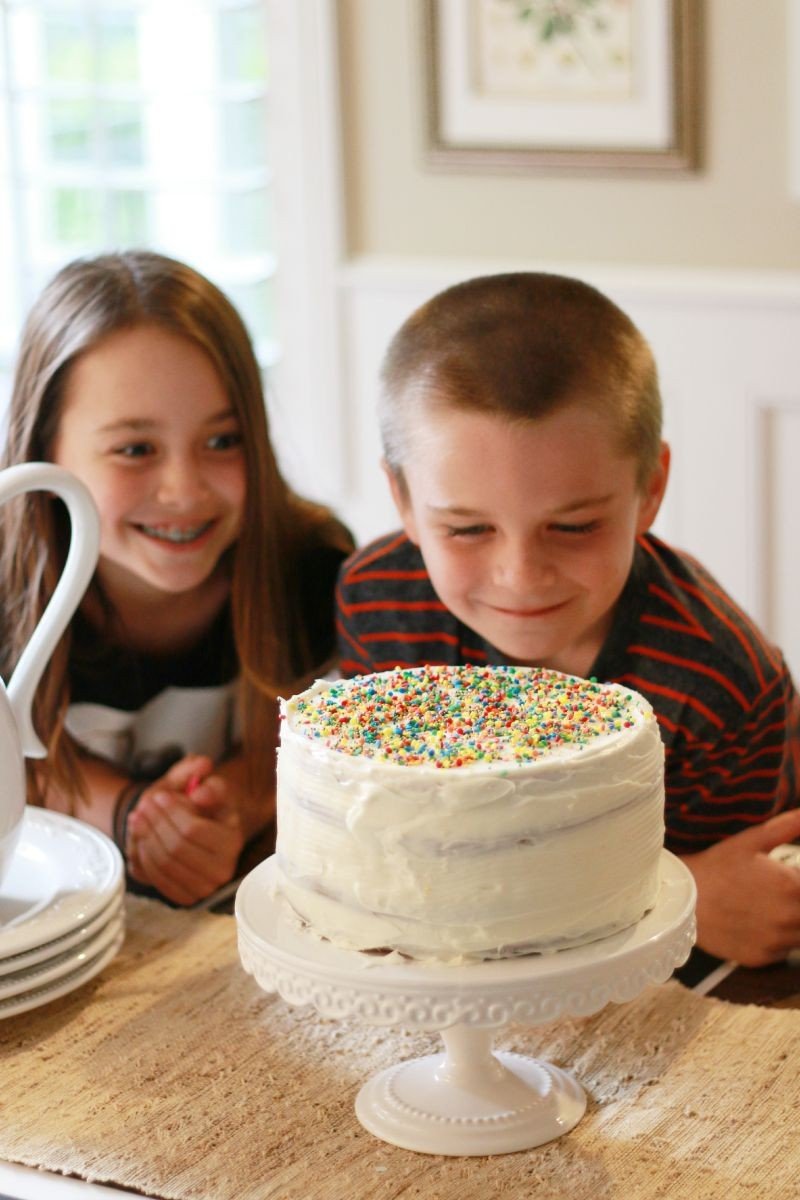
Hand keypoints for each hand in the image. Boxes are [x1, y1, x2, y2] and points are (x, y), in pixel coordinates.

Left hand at [125, 754, 245, 905]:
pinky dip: (145, 857)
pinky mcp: (186, 898)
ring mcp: (204, 888)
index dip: (172, 812)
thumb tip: (201, 793)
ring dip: (146, 838)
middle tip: (143, 805)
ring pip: (164, 864)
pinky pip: (158, 879)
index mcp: (232, 840)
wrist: (194, 834)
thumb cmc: (200, 808)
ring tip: (136, 817)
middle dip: (155, 824)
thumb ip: (205, 780)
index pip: (194, 830)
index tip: (159, 796)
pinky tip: (141, 838)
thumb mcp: (204, 786)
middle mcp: (222, 869)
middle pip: (176, 848)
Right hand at [680, 808, 799, 965]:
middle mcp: (790, 918)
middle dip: (798, 899)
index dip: (798, 880)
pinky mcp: (762, 958)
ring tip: (766, 905)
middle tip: (775, 890)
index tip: (789, 875)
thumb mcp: (750, 841)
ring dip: (793, 921)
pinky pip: (783, 951)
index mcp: (792, 886)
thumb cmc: (715, 866)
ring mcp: (776, 942)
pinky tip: (757, 922)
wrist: (680, 899)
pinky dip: (778, 939)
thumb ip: (786, 826)